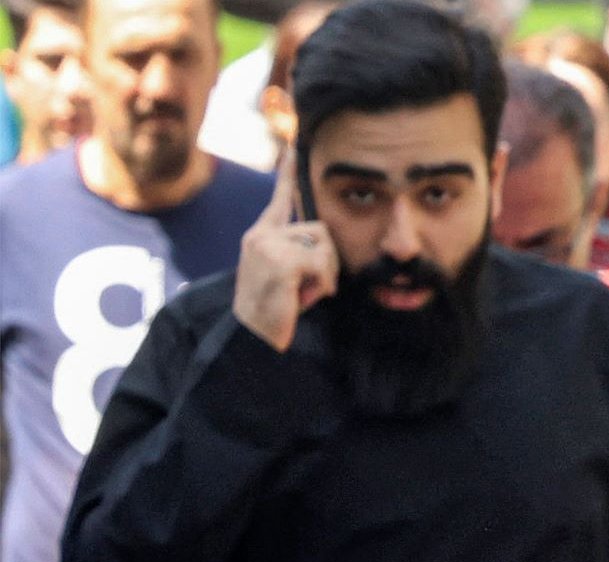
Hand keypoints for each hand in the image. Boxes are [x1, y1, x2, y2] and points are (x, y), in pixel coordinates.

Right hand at [235, 146, 337, 353]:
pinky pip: (321, 263)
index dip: (288, 174)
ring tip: (302, 293)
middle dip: (326, 260)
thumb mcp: (285, 276)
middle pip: (320, 229)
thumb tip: (323, 242)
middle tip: (307, 287)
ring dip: (324, 274)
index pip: (279, 200)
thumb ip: (297, 253)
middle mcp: (260, 234)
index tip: (295, 146)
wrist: (252, 337)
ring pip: (324, 244)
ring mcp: (267, 244)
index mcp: (261, 235)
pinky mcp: (278, 259)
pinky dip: (322, 283)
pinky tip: (304, 298)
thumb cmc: (275, 311)